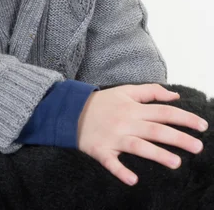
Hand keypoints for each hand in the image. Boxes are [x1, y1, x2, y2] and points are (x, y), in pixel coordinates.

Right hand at [77, 83, 207, 185]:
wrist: (71, 110)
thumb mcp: (125, 90)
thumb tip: (175, 95)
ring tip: (176, 163)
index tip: (202, 126)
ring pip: (137, 146)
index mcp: (133, 108)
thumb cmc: (102, 101)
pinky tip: (133, 180)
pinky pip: (111, 162)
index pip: (163, 111)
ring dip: (156, 155)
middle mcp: (125, 122)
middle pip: (155, 129)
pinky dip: (120, 171)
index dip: (184, 118)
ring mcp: (113, 137)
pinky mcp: (100, 150)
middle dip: (178, 138)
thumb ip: (151, 91)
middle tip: (198, 148)